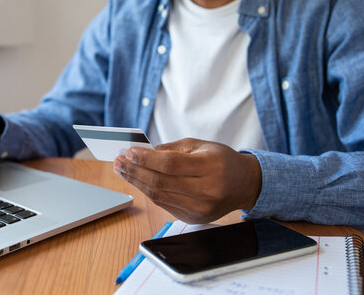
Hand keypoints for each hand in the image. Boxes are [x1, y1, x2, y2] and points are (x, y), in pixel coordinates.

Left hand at [113, 138, 261, 223]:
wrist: (244, 184)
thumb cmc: (221, 160)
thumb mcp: (199, 145)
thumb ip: (170, 149)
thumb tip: (140, 153)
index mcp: (211, 167)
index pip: (170, 165)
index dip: (145, 159)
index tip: (129, 152)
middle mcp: (207, 190)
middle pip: (161, 182)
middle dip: (135, 171)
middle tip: (119, 162)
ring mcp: (200, 208)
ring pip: (159, 196)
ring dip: (136, 182)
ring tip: (123, 170)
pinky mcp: (194, 218)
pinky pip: (164, 204)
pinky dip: (148, 191)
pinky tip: (138, 181)